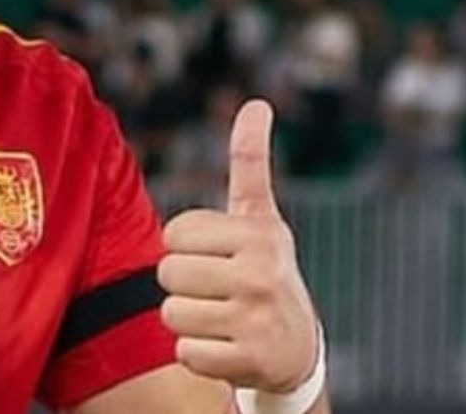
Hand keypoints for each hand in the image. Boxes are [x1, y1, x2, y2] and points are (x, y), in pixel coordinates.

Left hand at [157, 100, 320, 392]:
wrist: (297, 348)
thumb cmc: (263, 270)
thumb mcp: (260, 217)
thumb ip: (250, 162)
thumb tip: (256, 104)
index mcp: (260, 234)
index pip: (174, 234)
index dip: (185, 247)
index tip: (217, 255)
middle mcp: (263, 274)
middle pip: (167, 273)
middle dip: (182, 284)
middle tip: (217, 290)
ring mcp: (258, 320)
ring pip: (171, 314)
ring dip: (188, 320)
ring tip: (222, 317)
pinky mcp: (251, 361)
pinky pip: (185, 353)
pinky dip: (198, 354)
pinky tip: (227, 346)